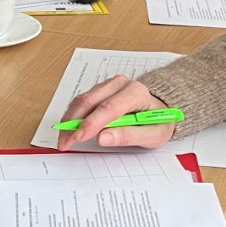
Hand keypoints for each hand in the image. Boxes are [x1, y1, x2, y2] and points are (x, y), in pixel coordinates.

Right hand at [55, 75, 172, 150]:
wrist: (161, 108)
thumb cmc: (157, 121)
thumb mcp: (153, 135)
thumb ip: (128, 136)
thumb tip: (103, 137)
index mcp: (136, 92)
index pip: (109, 107)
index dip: (91, 123)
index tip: (78, 138)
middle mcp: (120, 84)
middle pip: (90, 101)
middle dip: (74, 124)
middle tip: (65, 143)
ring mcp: (109, 85)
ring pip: (82, 100)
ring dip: (70, 120)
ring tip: (64, 139)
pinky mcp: (101, 89)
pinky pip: (82, 101)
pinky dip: (73, 116)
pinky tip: (70, 129)